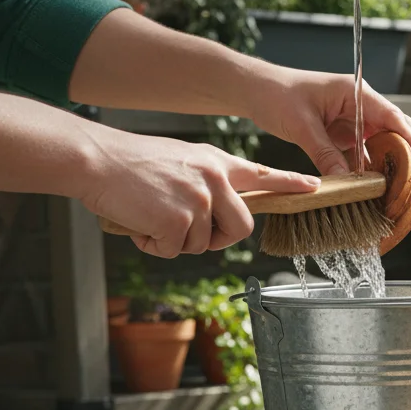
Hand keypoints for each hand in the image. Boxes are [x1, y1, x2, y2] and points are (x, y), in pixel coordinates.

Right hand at [78, 129, 319, 257]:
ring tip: (149, 215)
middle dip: (217, 239)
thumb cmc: (131, 163)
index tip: (313, 186)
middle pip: (241, 228)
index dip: (289, 183)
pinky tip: (139, 223)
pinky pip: (174, 250)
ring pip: (202, 244)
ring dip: (174, 240)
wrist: (96, 159)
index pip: (262, 175)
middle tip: (186, 230)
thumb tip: (216, 212)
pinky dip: (153, 245)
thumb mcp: (181, 160)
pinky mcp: (179, 219)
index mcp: (217, 163)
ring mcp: (200, 200)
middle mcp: (216, 180)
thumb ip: (207, 181)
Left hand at [245, 66, 410, 188]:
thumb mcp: (301, 126)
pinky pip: (365, 153)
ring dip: (394, 166)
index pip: (395, 119)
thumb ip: (326, 154)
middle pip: (398, 132)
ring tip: (406, 191)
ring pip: (384, 144)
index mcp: (356, 93)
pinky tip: (377, 188)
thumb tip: (348, 184)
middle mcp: (361, 105)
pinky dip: (372, 170)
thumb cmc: (277, 96)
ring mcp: (354, 119)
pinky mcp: (345, 133)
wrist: (256, 90)